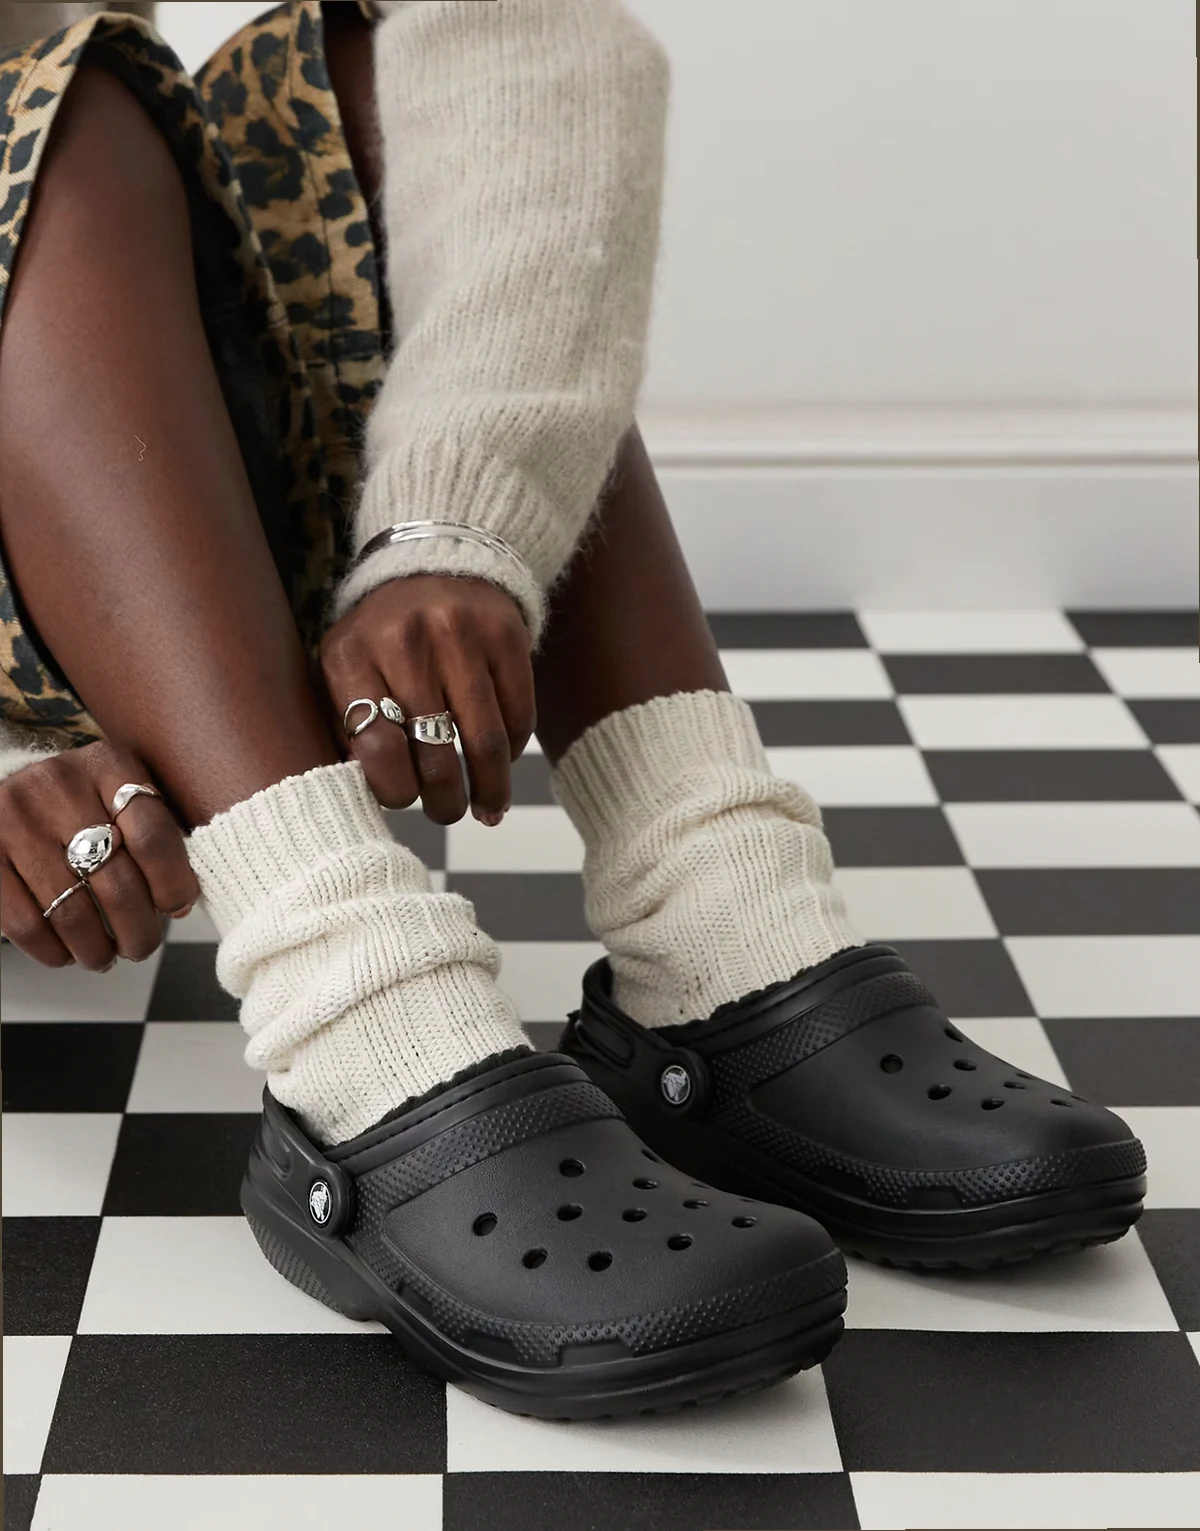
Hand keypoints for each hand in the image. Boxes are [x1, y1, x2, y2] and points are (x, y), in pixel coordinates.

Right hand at [0, 741, 198, 969]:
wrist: (20, 788)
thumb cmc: (88, 802)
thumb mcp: (125, 796)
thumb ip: (157, 837)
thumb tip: (181, 905)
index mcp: (109, 766)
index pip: (153, 835)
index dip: (172, 883)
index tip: (178, 908)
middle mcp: (59, 786)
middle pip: (116, 880)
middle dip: (138, 929)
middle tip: (142, 947)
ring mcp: (15, 819)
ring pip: (72, 911)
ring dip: (96, 949)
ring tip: (105, 957)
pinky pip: (25, 923)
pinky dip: (52, 951)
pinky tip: (66, 954)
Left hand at [320, 574, 535, 823]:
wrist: (434, 561)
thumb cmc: (382, 636)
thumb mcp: (344, 667)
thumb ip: (345, 724)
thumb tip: (363, 795)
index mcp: (351, 655)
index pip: (377, 745)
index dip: (395, 788)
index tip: (405, 801)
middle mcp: (405, 640)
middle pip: (434, 751)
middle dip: (445, 800)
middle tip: (448, 813)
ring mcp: (460, 634)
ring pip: (485, 741)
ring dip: (490, 788)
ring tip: (487, 808)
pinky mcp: (506, 634)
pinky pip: (518, 715)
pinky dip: (513, 750)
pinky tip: (503, 763)